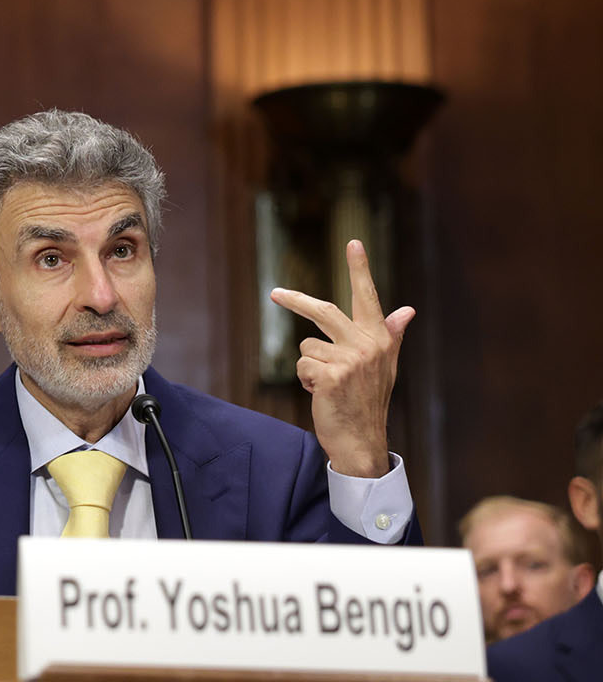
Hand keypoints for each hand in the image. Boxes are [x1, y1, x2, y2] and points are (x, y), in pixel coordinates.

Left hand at [269, 239, 413, 478]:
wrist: (362, 439)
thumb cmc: (368, 400)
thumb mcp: (384, 366)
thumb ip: (390, 335)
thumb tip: (406, 310)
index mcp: (380, 339)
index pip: (368, 297)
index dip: (359, 269)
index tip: (352, 242)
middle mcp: (368, 345)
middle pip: (324, 311)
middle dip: (296, 301)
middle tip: (275, 293)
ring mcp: (350, 360)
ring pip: (307, 346)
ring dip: (309, 367)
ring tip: (327, 386)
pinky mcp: (331, 376)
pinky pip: (302, 366)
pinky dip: (306, 381)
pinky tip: (323, 395)